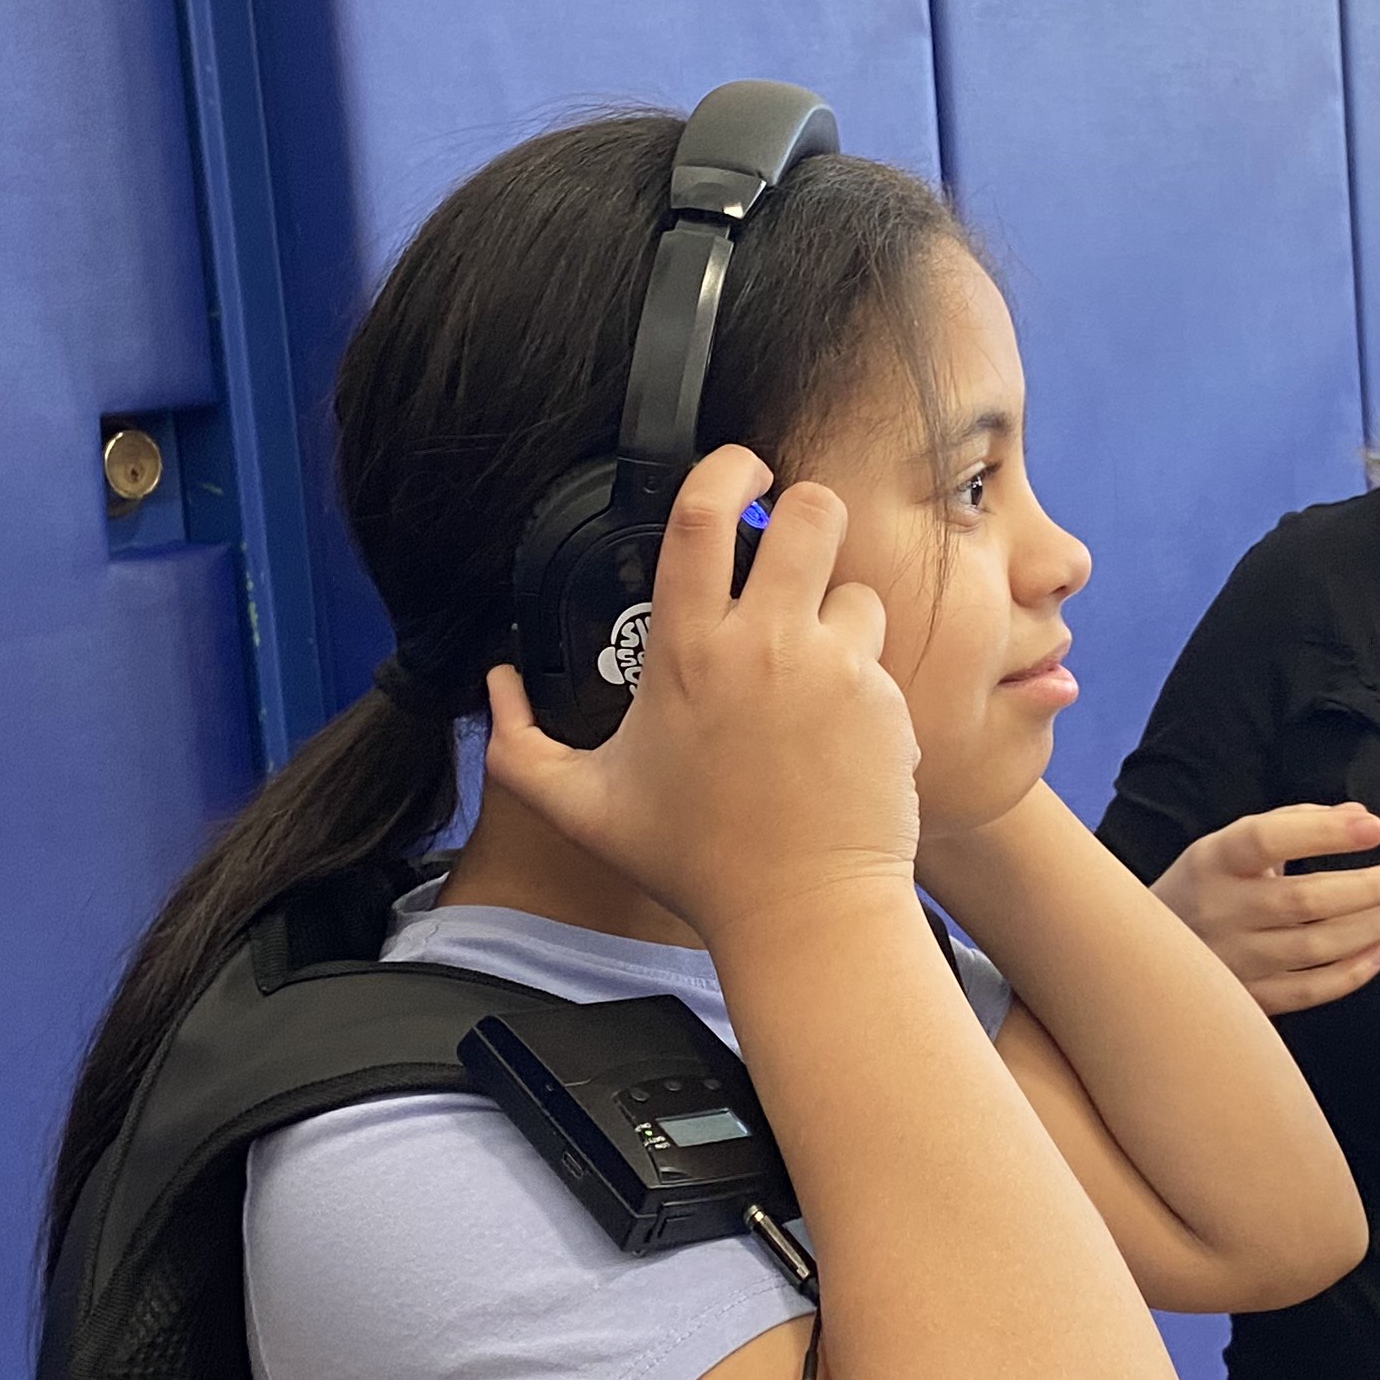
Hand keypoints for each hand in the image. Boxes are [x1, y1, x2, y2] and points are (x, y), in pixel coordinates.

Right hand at [482, 444, 922, 945]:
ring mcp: (833, 668)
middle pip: (811, 512)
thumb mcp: (587, 808)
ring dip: (837, 609)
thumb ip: (519, 748)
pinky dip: (863, 678)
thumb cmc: (697, 862)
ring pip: (855, 585)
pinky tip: (836, 731)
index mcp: (686, 653)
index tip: (741, 466)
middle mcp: (763, 645)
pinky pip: (881, 655)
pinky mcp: (885, 700)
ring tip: (812, 665)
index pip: (701, 518)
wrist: (804, 913)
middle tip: (793, 546)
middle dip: (806, 512)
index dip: (727, 466)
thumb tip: (493, 689)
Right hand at [1150, 804, 1379, 1015]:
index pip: (1266, 838)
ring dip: (1366, 928)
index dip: (1323, 832)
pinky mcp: (1246, 998)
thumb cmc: (1204, 888)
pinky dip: (1351, 973)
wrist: (1141, 954)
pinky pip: (1308, 990)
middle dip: (1367, 887)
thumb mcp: (1231, 846)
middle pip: (1301, 899)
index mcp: (1213, 860)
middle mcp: (1218, 909)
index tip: (1375, 827)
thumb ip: (1294, 824)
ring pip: (1311, 947)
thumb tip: (1359, 816)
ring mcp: (1231, 959)